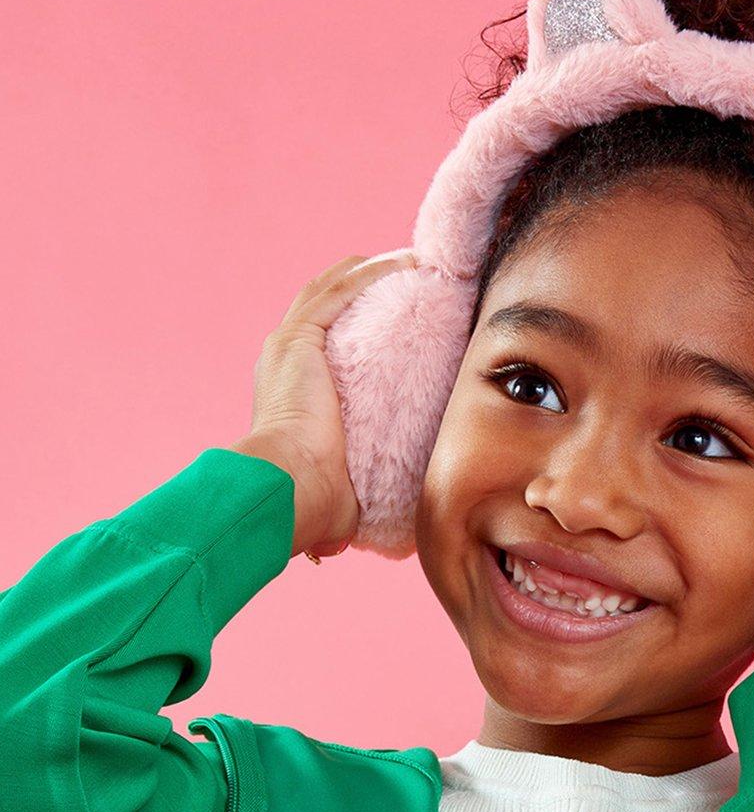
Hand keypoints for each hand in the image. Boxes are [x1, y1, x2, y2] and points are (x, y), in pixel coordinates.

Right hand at [232, 251, 419, 558]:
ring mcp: (289, 346)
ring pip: (332, 290)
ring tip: (412, 260)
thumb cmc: (306, 505)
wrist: (284, 491)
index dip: (355, 329)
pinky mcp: (301, 338)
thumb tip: (332, 551)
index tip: (394, 322)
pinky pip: (340, 291)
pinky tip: (405, 262)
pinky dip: (372, 273)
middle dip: (363, 288)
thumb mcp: (328, 499)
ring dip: (371, 271)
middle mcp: (282, 361)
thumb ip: (332, 507)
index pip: (323, 347)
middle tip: (409, 278)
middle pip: (325, 307)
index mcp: (286, 394)